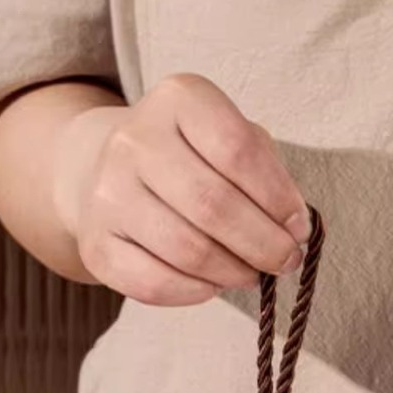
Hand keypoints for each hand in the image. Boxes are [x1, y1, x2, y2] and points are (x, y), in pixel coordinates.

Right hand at [51, 73, 311, 304]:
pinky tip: (213, 286)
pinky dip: (193, 292)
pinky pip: (151, 282)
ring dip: (231, 271)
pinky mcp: (94, 244)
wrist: (104, 170)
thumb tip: (291, 229)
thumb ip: (263, 171)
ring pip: (185, 248)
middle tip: (284, 261)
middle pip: (211, 203)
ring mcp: (107, 194)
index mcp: (178, 99)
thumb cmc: (187, 156)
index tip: (298, 227)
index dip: (276, 196)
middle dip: (261, 243)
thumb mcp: (225, 136)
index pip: (237, 150)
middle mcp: (134, 140)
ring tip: (251, 274)